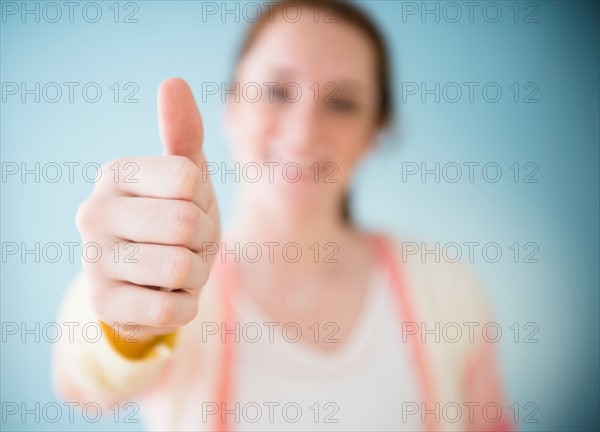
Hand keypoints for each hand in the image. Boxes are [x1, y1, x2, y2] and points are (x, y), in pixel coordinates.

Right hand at [76, 78, 219, 341]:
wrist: (149, 280)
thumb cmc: (174, 217)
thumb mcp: (186, 177)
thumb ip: (183, 133)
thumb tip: (173, 81)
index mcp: (116, 173)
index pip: (189, 180)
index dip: (204, 201)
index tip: (190, 207)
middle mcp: (93, 212)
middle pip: (185, 225)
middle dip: (203, 239)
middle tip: (188, 244)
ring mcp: (93, 261)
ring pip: (179, 269)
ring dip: (195, 273)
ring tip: (177, 268)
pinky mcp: (103, 305)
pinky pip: (170, 310)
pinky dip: (184, 304)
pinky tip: (165, 296)